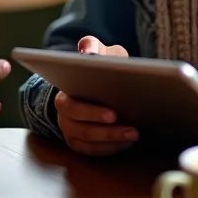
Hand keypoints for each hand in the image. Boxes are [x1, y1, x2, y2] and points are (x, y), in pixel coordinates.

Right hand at [55, 35, 137, 156]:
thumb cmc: (99, 65)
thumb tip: (86, 51)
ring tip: (134, 134)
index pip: (71, 106)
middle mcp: (63, 115)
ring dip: (112, 140)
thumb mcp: (98, 51)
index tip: (113, 114)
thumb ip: (92, 46)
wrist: (95, 79)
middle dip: (106, 130)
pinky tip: (127, 142)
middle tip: (131, 128)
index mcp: (64, 94)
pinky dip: (110, 148)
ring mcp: (70, 131)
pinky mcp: (79, 143)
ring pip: (88, 142)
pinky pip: (93, 151)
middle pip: (80, 128)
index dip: (91, 112)